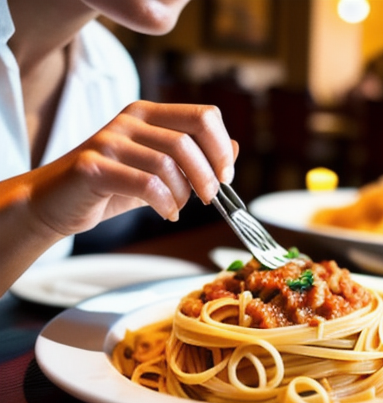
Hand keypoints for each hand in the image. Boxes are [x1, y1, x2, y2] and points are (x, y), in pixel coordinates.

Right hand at [20, 100, 237, 236]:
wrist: (53, 201)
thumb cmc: (110, 186)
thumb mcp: (157, 170)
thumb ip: (193, 158)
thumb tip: (234, 149)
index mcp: (148, 114)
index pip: (203, 115)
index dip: (221, 147)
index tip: (226, 176)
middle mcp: (130, 120)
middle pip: (189, 140)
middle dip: (208, 175)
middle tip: (209, 197)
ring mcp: (109, 141)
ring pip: (169, 163)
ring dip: (185, 193)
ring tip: (179, 207)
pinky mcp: (94, 166)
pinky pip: (146, 184)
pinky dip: (165, 203)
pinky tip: (166, 213)